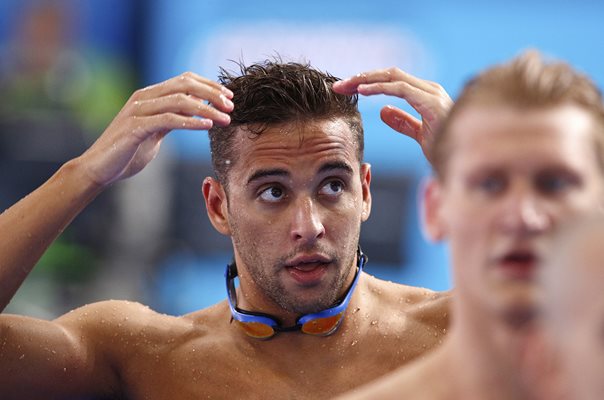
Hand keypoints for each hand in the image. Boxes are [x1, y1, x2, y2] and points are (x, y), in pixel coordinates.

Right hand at [79, 72, 233, 186]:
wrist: (99, 169)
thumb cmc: (128, 151)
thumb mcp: (155, 131)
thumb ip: (172, 119)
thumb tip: (194, 113)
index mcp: (149, 96)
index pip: (184, 80)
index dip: (209, 85)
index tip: (229, 97)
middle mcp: (143, 98)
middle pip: (184, 85)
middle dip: (212, 93)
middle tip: (231, 106)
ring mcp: (138, 111)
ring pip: (179, 100)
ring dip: (206, 109)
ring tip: (225, 119)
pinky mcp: (135, 128)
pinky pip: (168, 120)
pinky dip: (190, 122)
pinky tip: (207, 126)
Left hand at [333, 68, 451, 162]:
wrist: (466, 162)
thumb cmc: (449, 149)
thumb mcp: (419, 135)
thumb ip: (404, 121)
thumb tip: (383, 110)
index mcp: (426, 95)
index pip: (391, 81)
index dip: (367, 83)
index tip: (346, 90)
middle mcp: (428, 89)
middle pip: (388, 75)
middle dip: (361, 78)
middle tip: (338, 86)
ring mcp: (431, 93)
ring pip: (392, 77)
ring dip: (365, 80)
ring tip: (344, 87)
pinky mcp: (431, 101)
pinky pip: (400, 88)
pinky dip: (379, 88)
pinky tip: (362, 91)